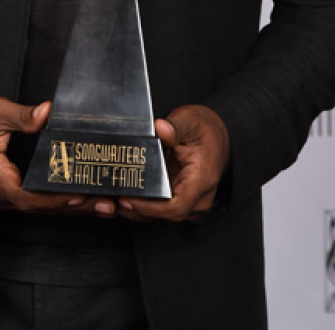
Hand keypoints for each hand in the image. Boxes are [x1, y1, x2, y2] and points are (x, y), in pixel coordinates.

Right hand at [0, 90, 89, 213]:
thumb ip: (23, 116)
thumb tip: (48, 112)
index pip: (28, 196)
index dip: (56, 199)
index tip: (82, 196)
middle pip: (35, 207)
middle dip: (71, 206)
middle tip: (106, 205)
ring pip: (32, 207)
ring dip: (63, 206)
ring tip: (97, 204)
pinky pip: (27, 201)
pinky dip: (49, 200)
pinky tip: (71, 197)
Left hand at [116, 104, 230, 222]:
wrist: (219, 133)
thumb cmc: (205, 129)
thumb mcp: (190, 120)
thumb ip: (175, 126)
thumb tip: (161, 128)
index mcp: (201, 180)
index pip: (176, 207)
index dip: (150, 209)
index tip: (129, 200)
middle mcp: (199, 197)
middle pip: (167, 215)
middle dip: (139, 211)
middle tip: (114, 199)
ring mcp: (192, 200)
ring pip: (164, 215)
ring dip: (140, 211)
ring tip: (115, 200)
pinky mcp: (183, 197)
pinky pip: (164, 208)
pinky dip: (146, 205)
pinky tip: (128, 196)